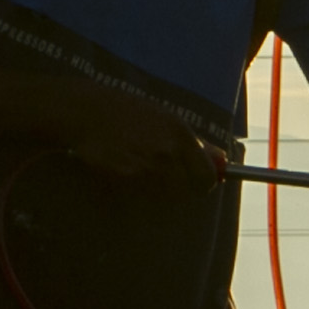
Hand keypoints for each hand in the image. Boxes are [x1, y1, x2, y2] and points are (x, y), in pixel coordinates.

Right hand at [58, 84, 223, 185]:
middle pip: (187, 191)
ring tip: (140, 165)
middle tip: (162, 171)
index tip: (197, 182)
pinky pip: (140, 196)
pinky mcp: (124, 179)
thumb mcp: (168, 120)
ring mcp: (145, 168)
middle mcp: (167, 153)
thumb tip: (222, 161)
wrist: (87, 112)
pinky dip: (136, 189)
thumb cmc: (128, 113)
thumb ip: (197, 144)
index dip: (203, 183)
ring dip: (156, 188)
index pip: (206, 177)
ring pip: (164, 196)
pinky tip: (125, 168)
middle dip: (179, 186)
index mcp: (181, 135)